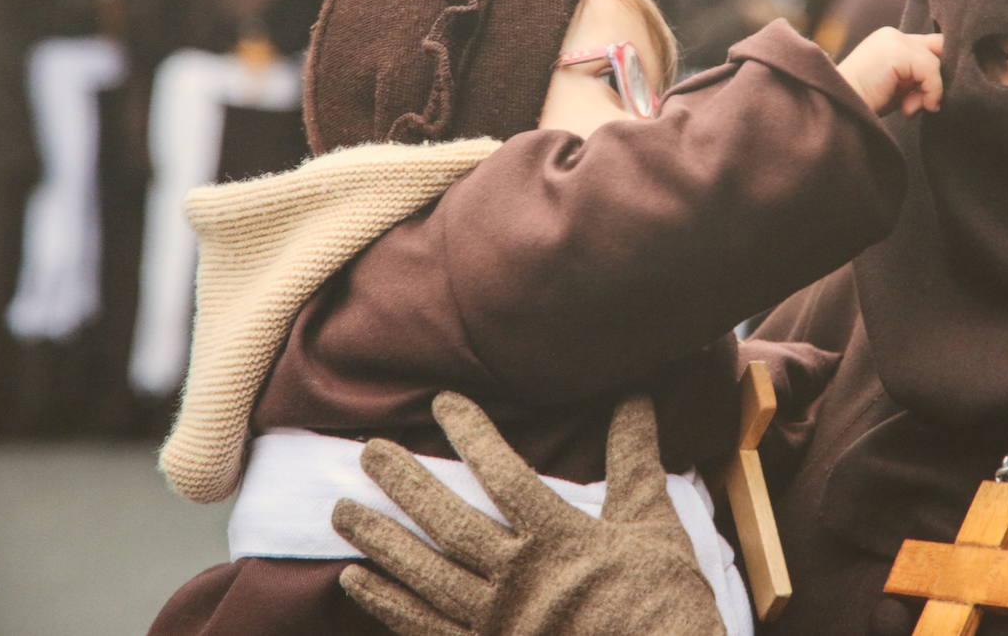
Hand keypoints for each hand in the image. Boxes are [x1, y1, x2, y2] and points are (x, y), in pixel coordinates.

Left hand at [332, 392, 725, 635]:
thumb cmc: (664, 595)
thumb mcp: (654, 520)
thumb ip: (634, 457)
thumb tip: (635, 395)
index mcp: (563, 539)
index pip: (506, 477)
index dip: (472, 436)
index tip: (442, 404)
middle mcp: (522, 580)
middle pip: (451, 525)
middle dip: (406, 486)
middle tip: (369, 452)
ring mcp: (500, 624)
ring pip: (427, 577)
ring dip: (382, 542)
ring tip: (343, 511)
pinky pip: (426, 630)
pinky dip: (388, 605)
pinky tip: (356, 580)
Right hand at [836, 28, 944, 116]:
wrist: (834, 110)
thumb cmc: (863, 105)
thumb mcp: (894, 89)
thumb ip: (916, 80)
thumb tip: (941, 87)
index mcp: (888, 41)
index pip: (930, 46)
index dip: (937, 71)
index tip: (926, 99)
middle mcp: (891, 35)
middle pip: (940, 48)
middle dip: (937, 78)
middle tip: (921, 104)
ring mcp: (893, 40)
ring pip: (936, 62)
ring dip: (931, 92)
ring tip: (909, 109)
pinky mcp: (896, 52)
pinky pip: (931, 70)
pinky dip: (930, 92)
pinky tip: (910, 109)